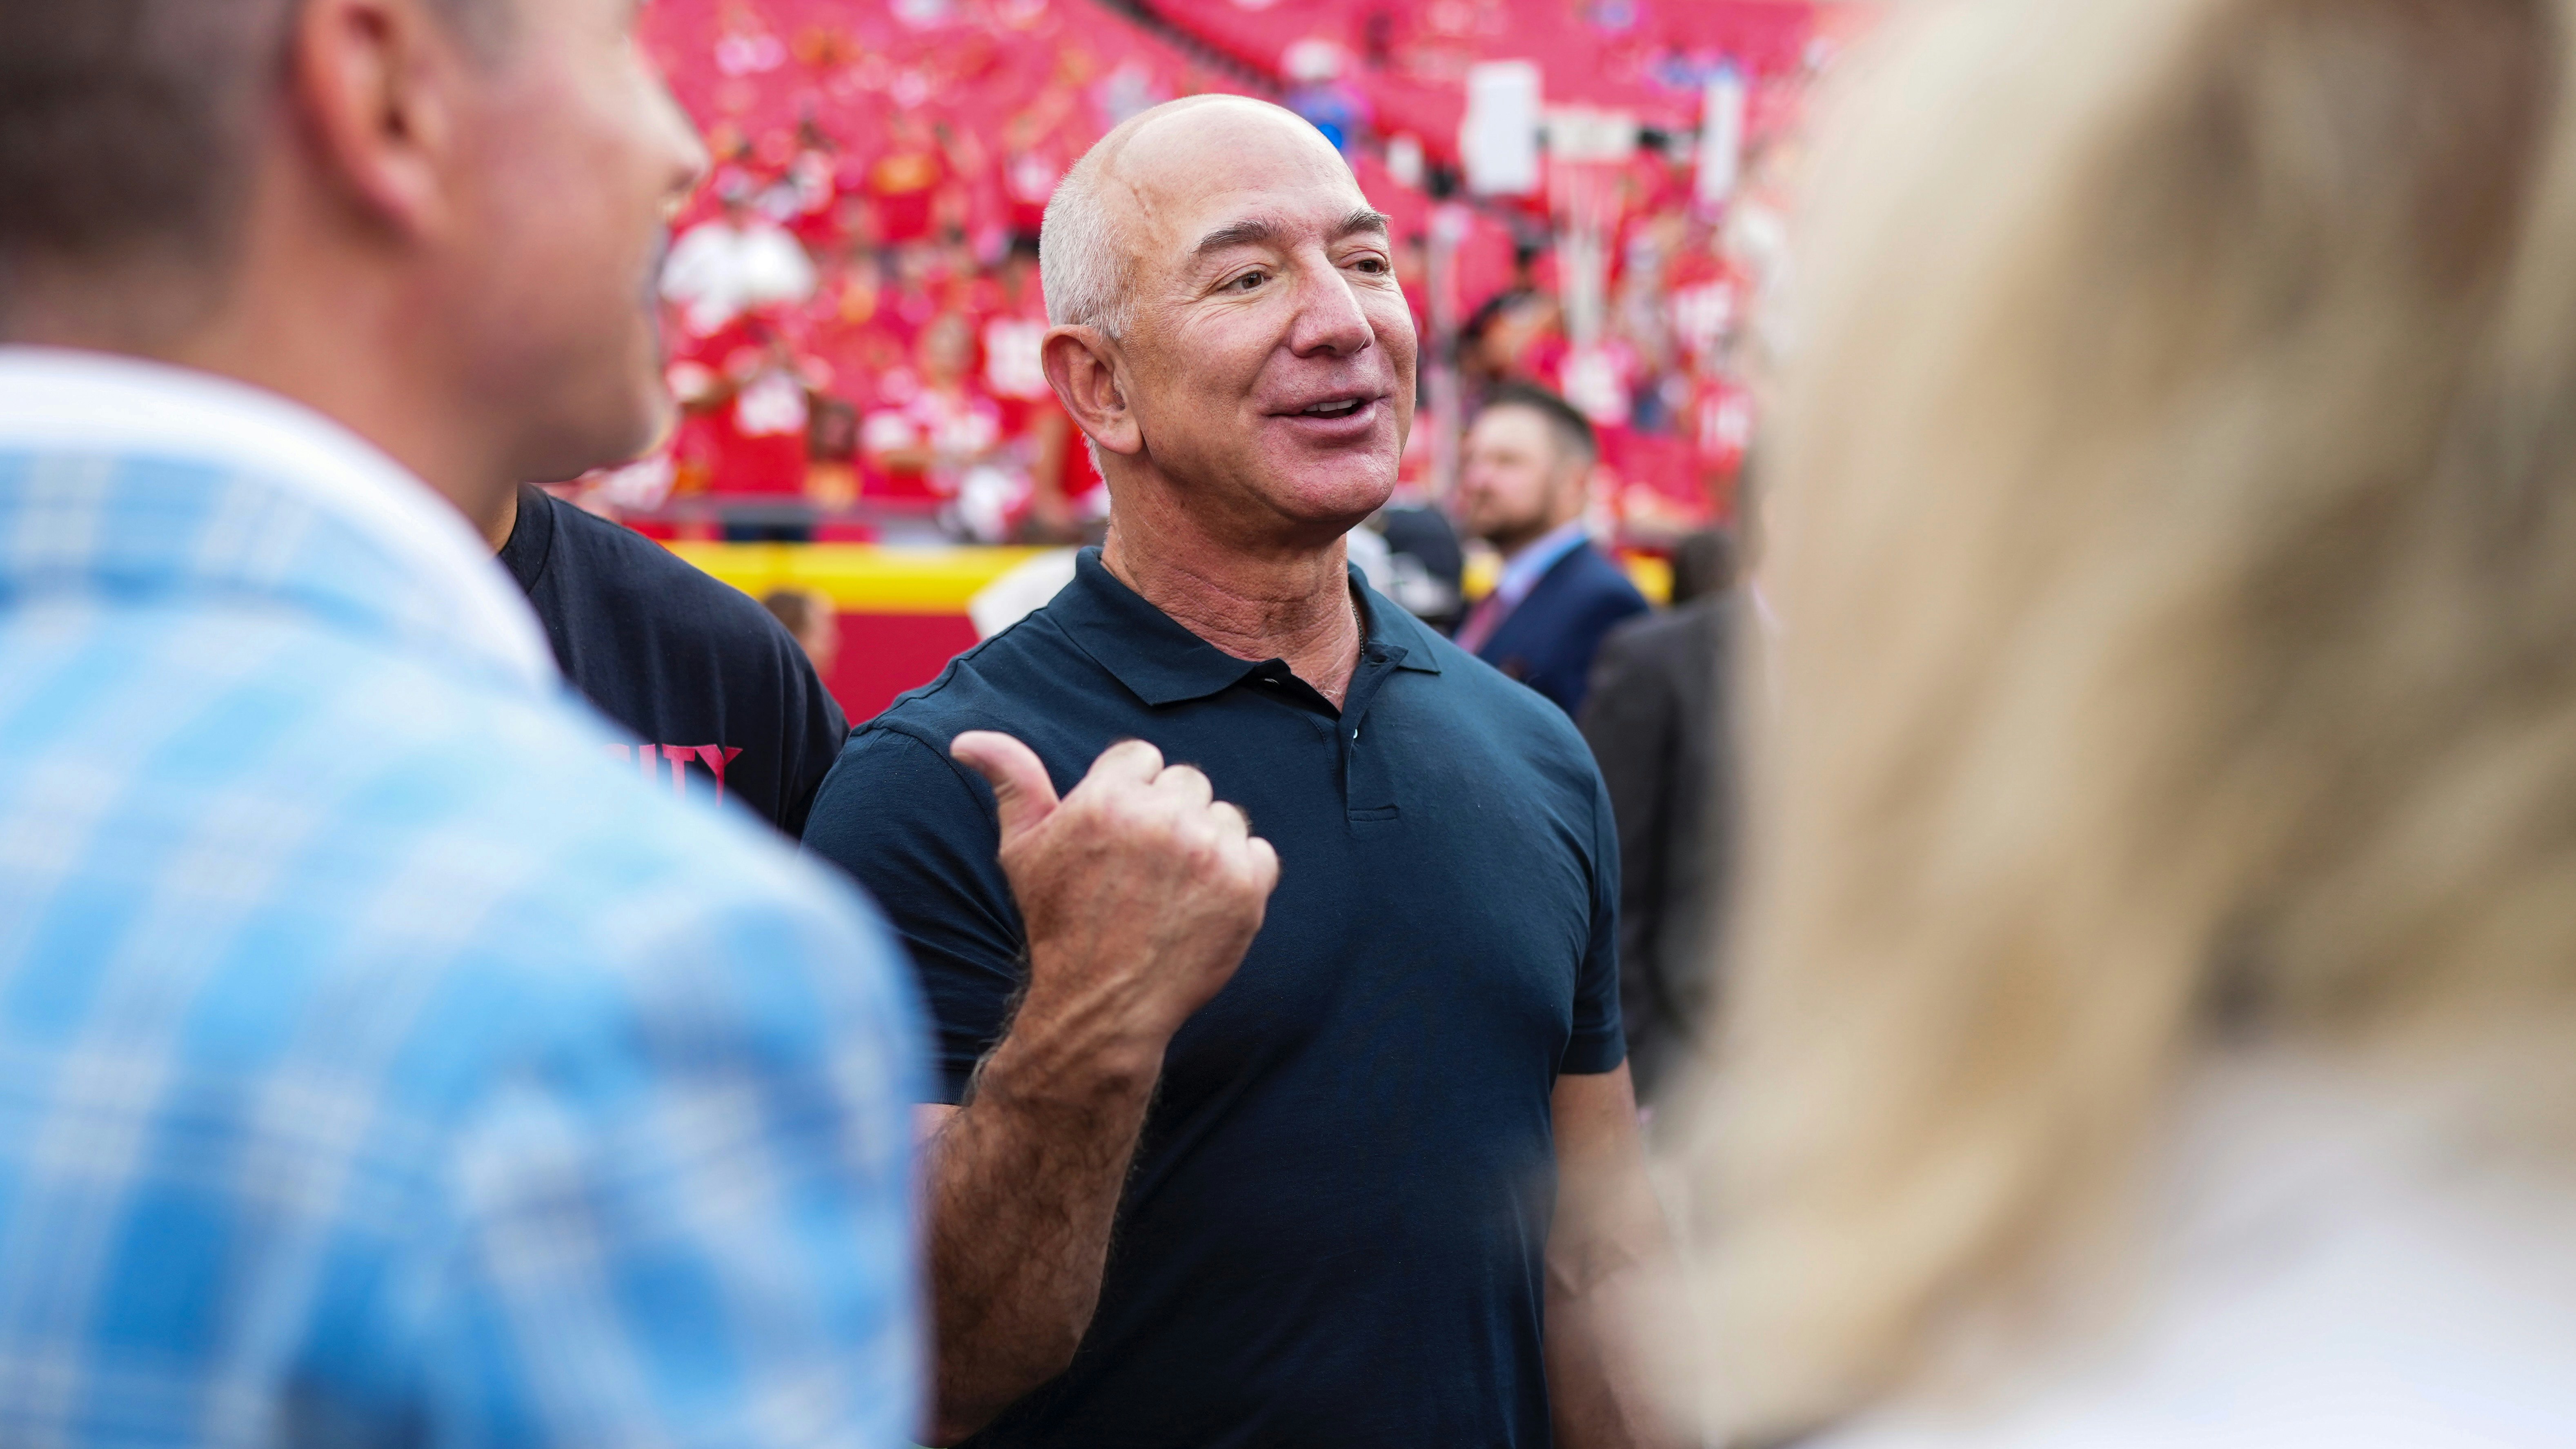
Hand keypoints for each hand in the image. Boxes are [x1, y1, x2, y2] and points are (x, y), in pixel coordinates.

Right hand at [952, 732, 1279, 1051]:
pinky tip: (1203, 903)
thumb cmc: (1059, 923)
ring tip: (1170, 888)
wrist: (1103, 1004)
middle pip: (1185, 782)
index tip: (1117, 837)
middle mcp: (1162, 820)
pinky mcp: (1246, 888)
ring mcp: (1209, 853)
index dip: (1128, 794)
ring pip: (1223, 815)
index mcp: (1106, 800)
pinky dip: (1239, 875)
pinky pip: (1258, 852)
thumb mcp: (1023, 851)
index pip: (1141, 757)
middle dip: (1167, 816)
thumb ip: (1011, 782)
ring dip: (1205, 843)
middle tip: (1143, 867)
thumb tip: (967, 739)